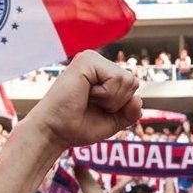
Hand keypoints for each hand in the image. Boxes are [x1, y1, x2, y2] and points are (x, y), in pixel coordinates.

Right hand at [24, 51, 140, 152]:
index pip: (133, 87)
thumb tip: (137, 98)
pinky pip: (116, 79)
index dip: (121, 106)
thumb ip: (130, 111)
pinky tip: (86, 94)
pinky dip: (106, 94)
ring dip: (111, 99)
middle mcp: (98, 63)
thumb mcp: (112, 121)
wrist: (55, 132)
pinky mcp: (87, 61)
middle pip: (133, 82)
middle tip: (91, 105)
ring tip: (88, 99)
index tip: (97, 109)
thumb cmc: (77, 126)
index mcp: (103, 73)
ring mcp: (92, 59)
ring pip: (127, 80)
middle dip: (117, 102)